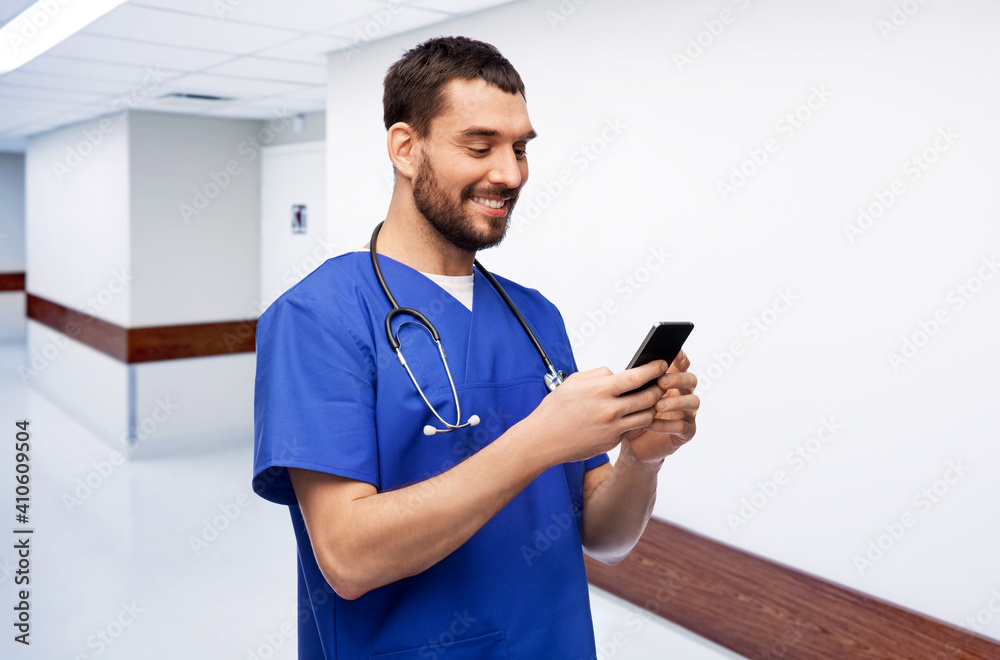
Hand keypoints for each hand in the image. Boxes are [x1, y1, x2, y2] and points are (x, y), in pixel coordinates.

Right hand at [523, 360, 670, 466]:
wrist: (543, 439)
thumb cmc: (556, 408)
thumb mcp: (575, 382)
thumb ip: (599, 375)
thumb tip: (619, 373)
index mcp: (600, 390)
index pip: (637, 376)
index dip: (654, 369)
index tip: (662, 364)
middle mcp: (610, 410)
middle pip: (649, 396)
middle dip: (659, 387)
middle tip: (662, 382)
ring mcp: (613, 428)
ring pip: (647, 415)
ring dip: (653, 406)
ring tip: (651, 399)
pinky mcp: (612, 442)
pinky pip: (632, 428)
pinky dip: (635, 420)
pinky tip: (634, 414)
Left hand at [619, 350, 698, 465]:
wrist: (633, 445)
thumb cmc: (633, 414)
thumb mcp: (632, 396)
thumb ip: (638, 383)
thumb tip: (633, 368)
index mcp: (673, 382)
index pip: (682, 365)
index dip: (681, 358)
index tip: (674, 352)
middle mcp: (684, 394)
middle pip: (691, 380)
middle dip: (677, 379)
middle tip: (661, 382)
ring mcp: (688, 413)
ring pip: (692, 402)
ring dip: (675, 402)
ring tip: (657, 406)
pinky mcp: (687, 432)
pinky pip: (683, 426)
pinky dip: (666, 424)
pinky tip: (651, 424)